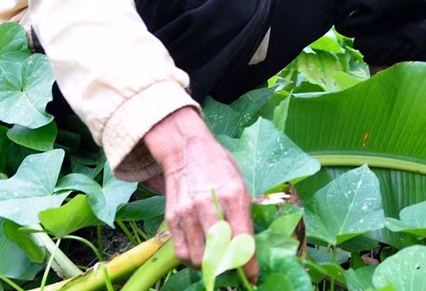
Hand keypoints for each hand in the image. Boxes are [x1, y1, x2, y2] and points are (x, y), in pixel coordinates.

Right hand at [144, 106, 257, 282]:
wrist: (186, 149)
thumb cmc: (219, 166)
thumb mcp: (240, 184)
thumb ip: (244, 215)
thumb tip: (248, 248)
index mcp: (233, 196)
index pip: (242, 239)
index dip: (248, 263)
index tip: (252, 276)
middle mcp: (209, 206)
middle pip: (219, 254)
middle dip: (228, 268)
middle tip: (233, 269)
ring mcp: (188, 212)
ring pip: (198, 258)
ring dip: (209, 266)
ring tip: (216, 261)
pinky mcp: (172, 217)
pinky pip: (181, 252)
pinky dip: (191, 260)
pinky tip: (200, 253)